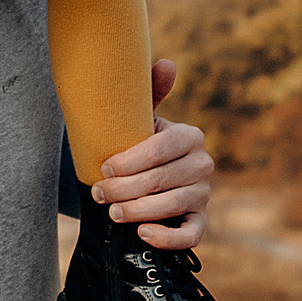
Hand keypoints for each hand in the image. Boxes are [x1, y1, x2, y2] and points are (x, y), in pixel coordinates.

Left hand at [93, 59, 211, 250]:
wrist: (143, 178)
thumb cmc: (139, 145)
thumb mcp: (142, 119)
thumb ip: (150, 91)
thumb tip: (167, 63)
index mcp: (190, 136)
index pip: (161, 149)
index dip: (131, 160)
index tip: (104, 168)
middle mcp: (203, 165)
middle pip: (163, 179)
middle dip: (126, 188)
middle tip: (98, 193)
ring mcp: (203, 195)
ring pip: (173, 205)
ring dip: (139, 210)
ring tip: (113, 212)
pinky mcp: (200, 221)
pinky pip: (191, 235)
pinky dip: (168, 237)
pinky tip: (143, 233)